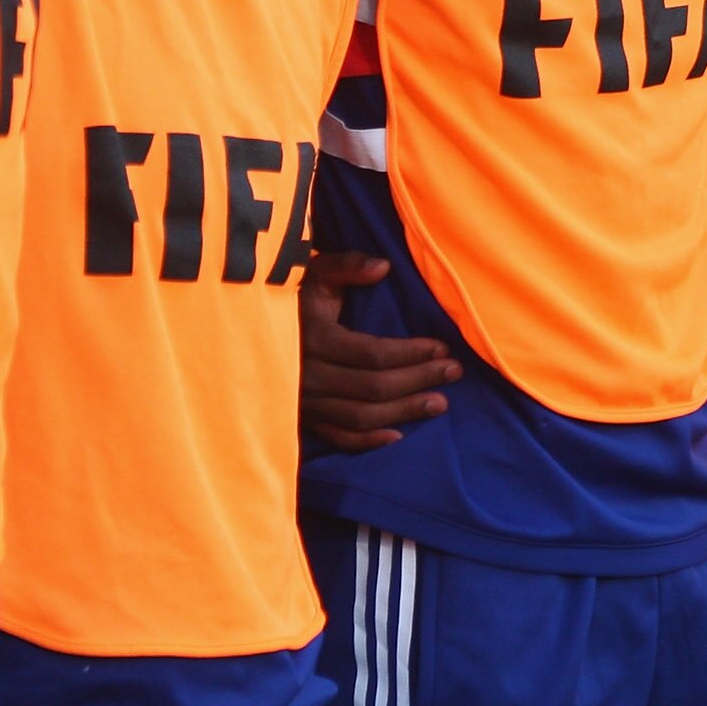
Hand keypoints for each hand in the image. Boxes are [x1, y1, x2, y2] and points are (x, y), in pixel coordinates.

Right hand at [299, 251, 458, 451]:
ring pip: (361, 416)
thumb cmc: (295, 293)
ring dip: (404, 412)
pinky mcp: (304, 418)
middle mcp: (307, 375)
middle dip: (418, 380)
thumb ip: (348, 264)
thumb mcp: (316, 270)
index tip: (442, 348)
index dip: (411, 353)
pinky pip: (338, 437)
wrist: (252, 325)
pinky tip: (398, 436)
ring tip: (440, 403)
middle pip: (373, 387)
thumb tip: (383, 267)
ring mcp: (304, 401)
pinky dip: (368, 441)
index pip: (373, 354)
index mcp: (314, 337)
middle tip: (453, 372)